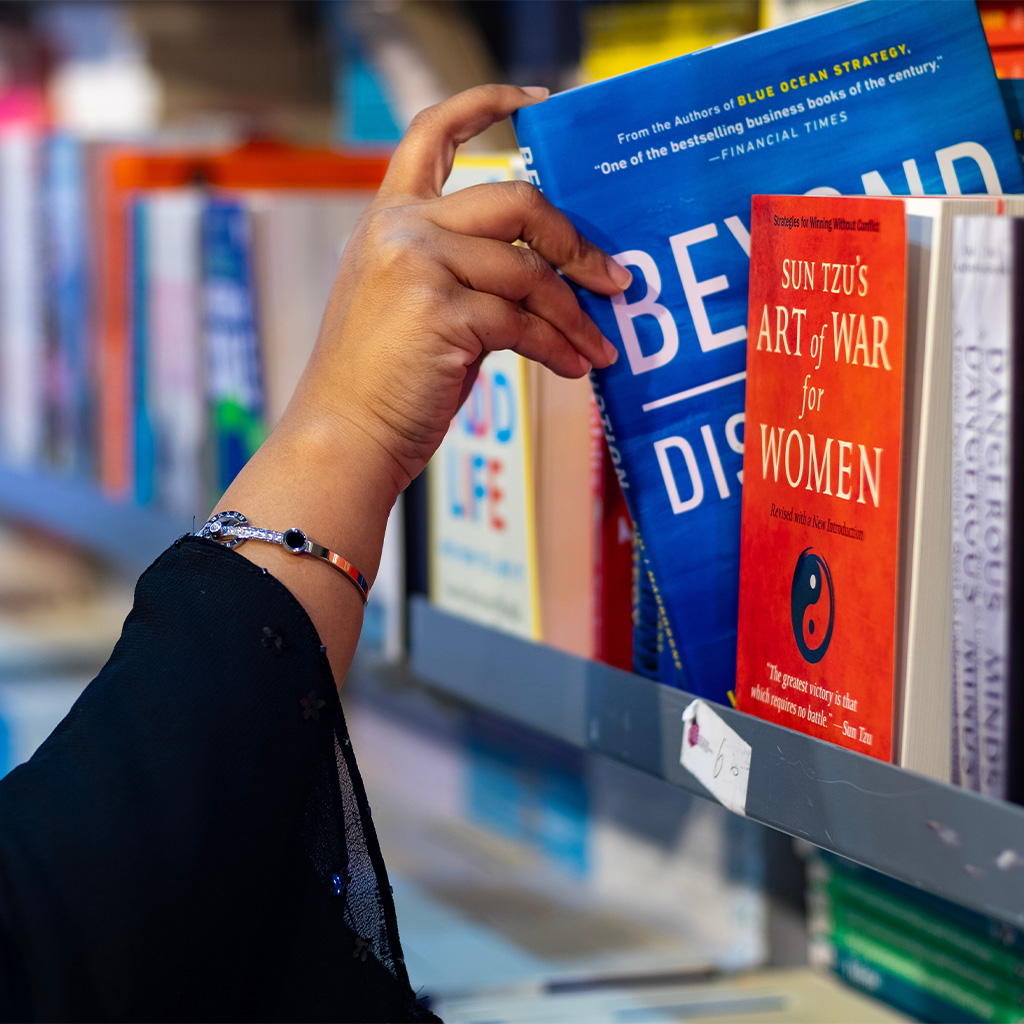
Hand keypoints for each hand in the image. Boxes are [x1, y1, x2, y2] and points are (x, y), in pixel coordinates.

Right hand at [215, 84, 629, 683]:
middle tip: (612, 280)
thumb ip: (462, 273)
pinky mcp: (440, 310)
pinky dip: (559, 347)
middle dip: (574, 242)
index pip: (432, 133)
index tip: (535, 100)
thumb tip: (547, 277)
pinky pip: (523, 322)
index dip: (485, 105)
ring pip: (528, 272)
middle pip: (516, 200)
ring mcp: (418, 264)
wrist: (341, 438)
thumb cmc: (379, 385)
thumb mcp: (410, 306)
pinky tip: (576, 369)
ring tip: (601, 348)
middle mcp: (401, 229)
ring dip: (576, 314)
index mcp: (389, 219)